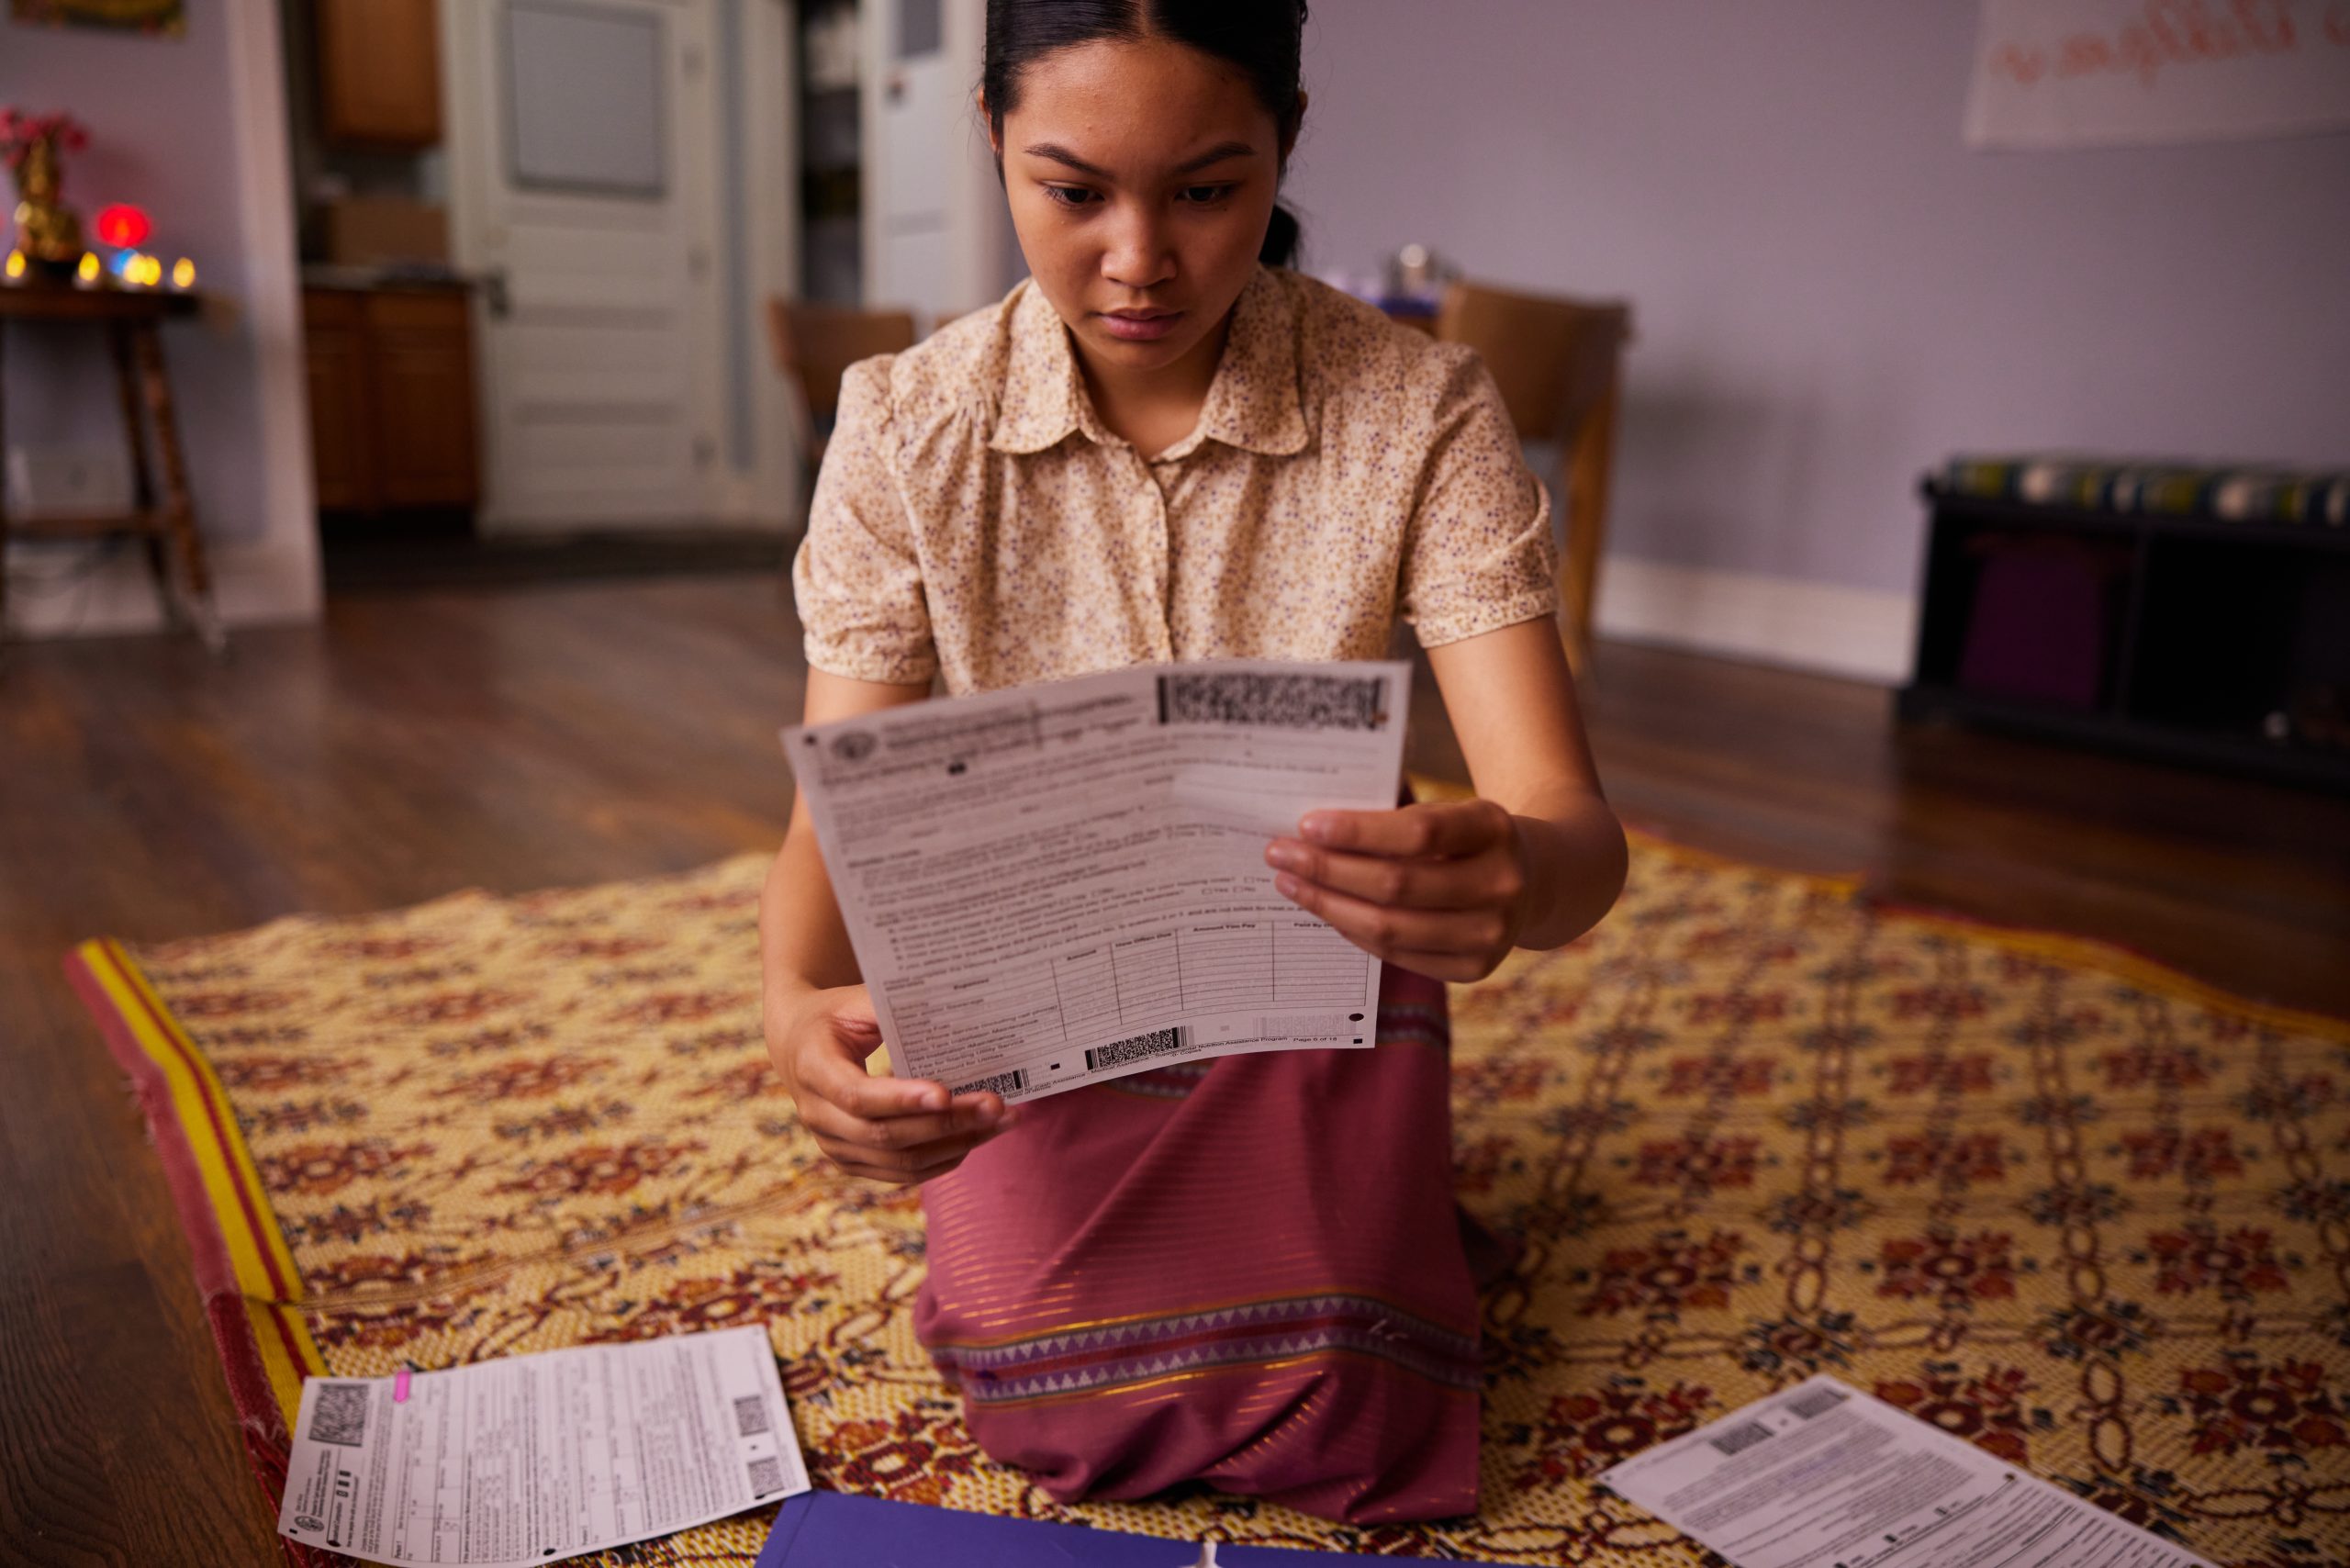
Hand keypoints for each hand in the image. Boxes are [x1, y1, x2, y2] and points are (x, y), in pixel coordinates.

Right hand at [765, 982, 1012, 1183]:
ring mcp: (833, 1145)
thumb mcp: (855, 1000)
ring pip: (900, 1161)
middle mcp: (818, 1116)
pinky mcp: (852, 1161)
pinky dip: (943, 1159)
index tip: (947, 1092)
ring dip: (956, 1145)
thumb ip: (895, 1008)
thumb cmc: (835, 1016)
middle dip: (947, 1124)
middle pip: (885, 1135)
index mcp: (813, 1068)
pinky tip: (976, 1138)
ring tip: (1000, 1123)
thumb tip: (954, 1009)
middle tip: (997, 1105)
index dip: (902, 1099)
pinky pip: (902, 1173)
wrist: (799, 1045)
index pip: (857, 1095)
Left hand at [1265, 799, 1530, 982]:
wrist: (1535, 879)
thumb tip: (1312, 838)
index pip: (1419, 833)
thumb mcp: (1450, 813)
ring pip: (1391, 928)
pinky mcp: (1474, 970)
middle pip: (1397, 885)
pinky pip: (1398, 954)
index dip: (1359, 832)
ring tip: (1290, 885)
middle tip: (1279, 855)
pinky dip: (1354, 933)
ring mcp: (1492, 934)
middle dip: (1328, 870)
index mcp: (1493, 828)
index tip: (1307, 825)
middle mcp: (1501, 884)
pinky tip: (1327, 912)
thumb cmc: (1467, 838)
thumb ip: (1396, 823)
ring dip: (1329, 906)